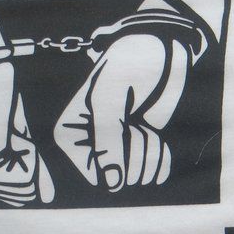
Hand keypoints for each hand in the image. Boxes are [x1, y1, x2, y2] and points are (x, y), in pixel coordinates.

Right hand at [55, 33, 187, 191]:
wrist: (161, 50)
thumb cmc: (130, 63)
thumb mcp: (109, 96)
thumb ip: (108, 139)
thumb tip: (111, 184)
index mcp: (71, 132)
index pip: (95, 175)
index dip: (118, 161)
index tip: (126, 129)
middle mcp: (91, 147)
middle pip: (121, 179)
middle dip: (136, 152)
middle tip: (136, 121)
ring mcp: (118, 150)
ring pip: (140, 177)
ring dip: (150, 151)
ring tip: (143, 122)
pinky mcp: (140, 150)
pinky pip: (155, 173)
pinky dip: (162, 155)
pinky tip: (155, 133)